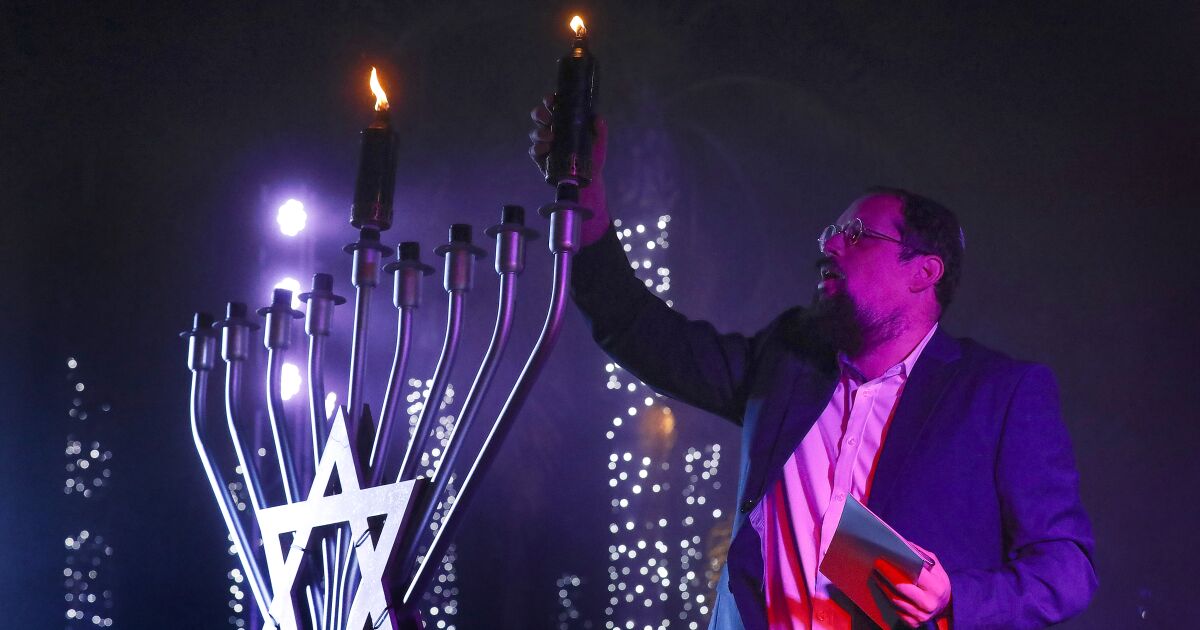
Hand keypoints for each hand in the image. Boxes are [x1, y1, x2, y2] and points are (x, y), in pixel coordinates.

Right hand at [528, 94, 609, 245]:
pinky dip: (537, 148)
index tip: (552, 99)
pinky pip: (534, 150)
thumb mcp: (599, 144)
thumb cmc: (593, 159)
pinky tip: (544, 149)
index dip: (550, 100)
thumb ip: (600, 131)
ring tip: (550, 136)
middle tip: (548, 117)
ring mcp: (545, 143)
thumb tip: (598, 118)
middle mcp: (552, 129)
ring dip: (539, 132)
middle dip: (541, 113)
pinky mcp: (540, 158)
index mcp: (565, 122)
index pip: (554, 106)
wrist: (589, 181)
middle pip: (539, 116)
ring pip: (535, 132)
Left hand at [873, 542, 951, 627]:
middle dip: (885, 577)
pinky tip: (881, 588)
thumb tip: (902, 545)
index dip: (895, 568)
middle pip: (900, 590)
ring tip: (875, 574)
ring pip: (895, 601)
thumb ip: (921, 555)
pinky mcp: (914, 623)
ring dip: (882, 587)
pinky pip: (895, 610)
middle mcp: (929, 604)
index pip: (913, 576)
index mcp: (936, 587)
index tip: (881, 560)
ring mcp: (921, 616)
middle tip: (874, 566)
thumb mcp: (936, 566)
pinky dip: (886, 598)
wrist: (946, 605)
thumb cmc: (938, 581)